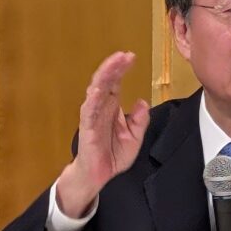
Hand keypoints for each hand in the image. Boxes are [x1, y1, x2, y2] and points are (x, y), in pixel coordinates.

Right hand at [56, 51, 149, 217]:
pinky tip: (98, 88)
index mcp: (112, 107)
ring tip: (113, 64)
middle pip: (106, 82)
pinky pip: (89, 111)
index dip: (121, 69)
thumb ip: (140, 120)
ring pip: (97, 91)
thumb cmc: (113, 154)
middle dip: (114, 67)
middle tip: (124, 54)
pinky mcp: (87, 128)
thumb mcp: (135, 137)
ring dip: (104, 76)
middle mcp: (101, 108)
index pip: (116, 83)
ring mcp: (92, 116)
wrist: (98, 175)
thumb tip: (143, 102)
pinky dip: (93, 98)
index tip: (131, 56)